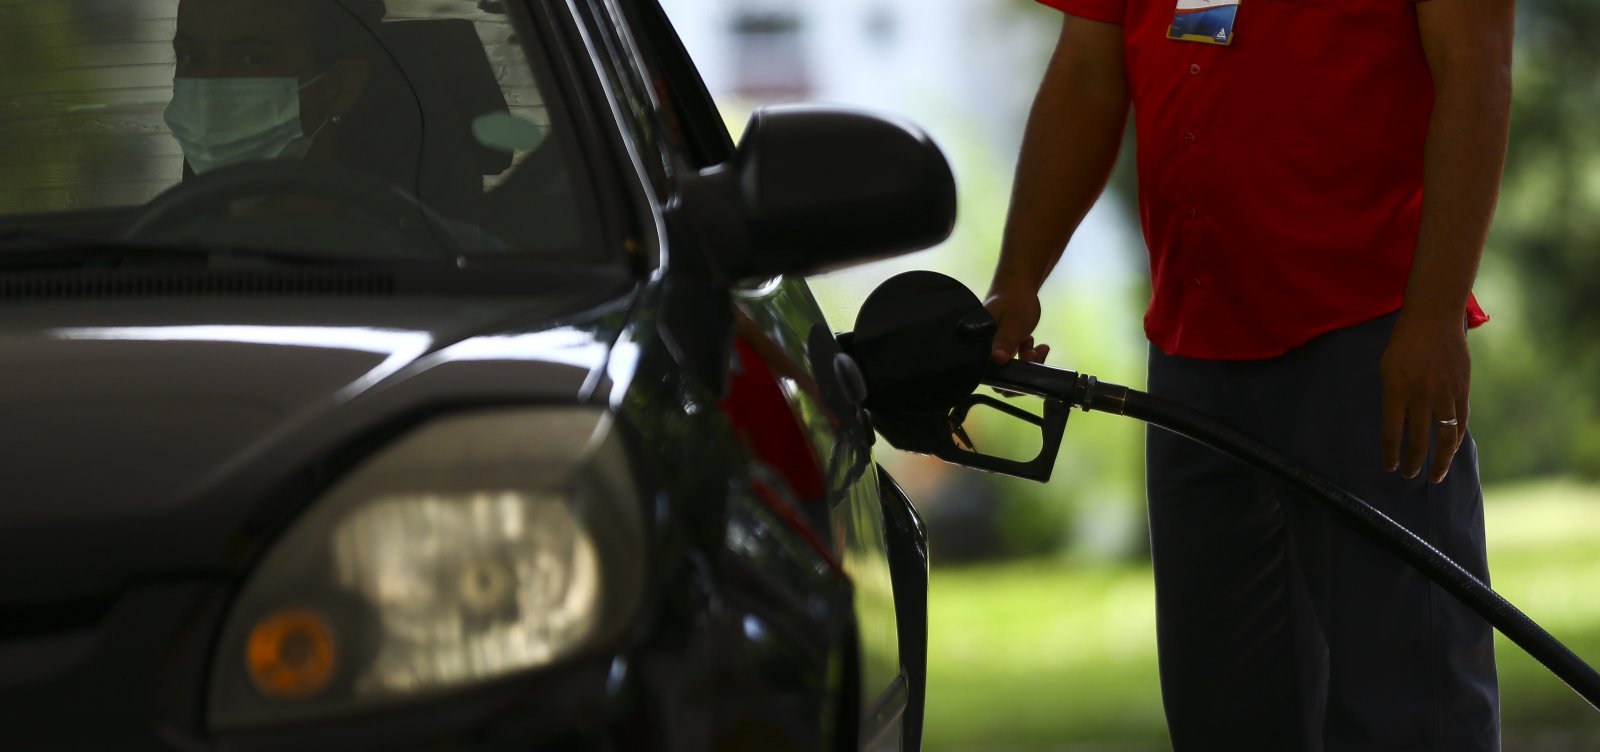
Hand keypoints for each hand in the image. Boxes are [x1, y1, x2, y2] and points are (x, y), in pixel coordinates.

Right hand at [983, 289, 1048, 365]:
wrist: (1019, 283)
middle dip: (1022, 366)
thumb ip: (1005, 341)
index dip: (1007, 372)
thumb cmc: (1014, 299)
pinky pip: (1016, 357)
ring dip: (1028, 360)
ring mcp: (994, 346)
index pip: (987, 368)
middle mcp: (983, 346)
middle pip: (1000, 370)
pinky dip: (1028, 354)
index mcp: (979, 341)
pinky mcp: (1003, 344)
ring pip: (1010, 365)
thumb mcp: (1012, 322)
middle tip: (1034, 354)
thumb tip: (998, 360)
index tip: (1025, 360)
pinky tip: (1038, 345)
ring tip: (1040, 348)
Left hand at [1380, 312, 1470, 482]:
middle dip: (1413, 462)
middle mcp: (1421, 396)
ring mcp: (1444, 394)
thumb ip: (1393, 397)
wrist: (1434, 319)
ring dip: (1439, 460)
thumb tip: (1398, 423)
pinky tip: (1450, 451)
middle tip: (1409, 476)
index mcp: (1396, 390)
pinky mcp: (1462, 391)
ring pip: (1444, 437)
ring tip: (1435, 476)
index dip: (1390, 453)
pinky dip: (1455, 439)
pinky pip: (1459, 422)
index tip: (1389, 467)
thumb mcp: (1387, 368)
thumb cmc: (1404, 342)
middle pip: (1417, 440)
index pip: (1391, 432)